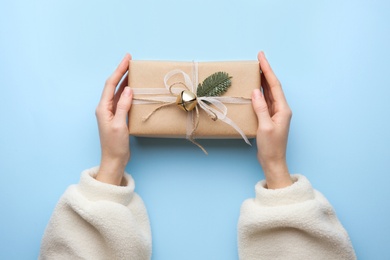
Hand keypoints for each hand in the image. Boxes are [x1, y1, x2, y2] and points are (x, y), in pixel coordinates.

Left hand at [95, 54, 132, 184]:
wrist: (114, 159)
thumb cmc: (115, 145)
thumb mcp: (119, 125)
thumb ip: (122, 106)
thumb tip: (128, 89)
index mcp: (103, 108)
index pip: (110, 84)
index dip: (119, 70)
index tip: (127, 59)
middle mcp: (105, 107)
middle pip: (113, 85)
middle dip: (121, 72)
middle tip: (130, 60)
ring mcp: (111, 112)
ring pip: (117, 91)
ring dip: (124, 80)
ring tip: (133, 71)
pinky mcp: (117, 117)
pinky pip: (121, 100)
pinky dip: (127, 92)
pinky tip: (133, 88)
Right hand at [252, 52, 292, 188]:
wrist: (273, 161)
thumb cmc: (271, 146)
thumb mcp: (265, 127)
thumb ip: (261, 108)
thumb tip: (256, 91)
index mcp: (283, 109)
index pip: (274, 85)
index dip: (268, 70)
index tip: (261, 57)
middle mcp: (281, 109)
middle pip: (273, 86)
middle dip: (266, 71)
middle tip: (259, 58)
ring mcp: (275, 113)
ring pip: (269, 92)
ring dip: (263, 80)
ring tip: (257, 69)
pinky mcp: (269, 118)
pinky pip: (265, 101)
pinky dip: (260, 92)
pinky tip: (255, 87)